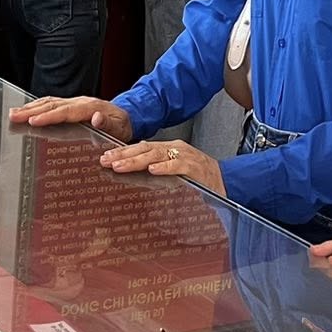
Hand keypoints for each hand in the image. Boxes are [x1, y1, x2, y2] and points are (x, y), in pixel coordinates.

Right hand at [10, 96, 131, 141]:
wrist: (128, 116)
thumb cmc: (123, 125)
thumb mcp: (121, 128)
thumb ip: (108, 124)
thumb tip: (96, 117)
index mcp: (90, 108)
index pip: (65, 112)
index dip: (48, 117)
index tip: (33, 121)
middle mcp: (80, 102)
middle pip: (52, 105)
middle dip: (31, 110)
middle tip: (14, 116)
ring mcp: (75, 102)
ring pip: (49, 102)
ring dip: (31, 107)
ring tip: (14, 113)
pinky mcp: (72, 104)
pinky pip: (52, 103)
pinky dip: (38, 106)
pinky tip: (28, 110)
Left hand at [99, 136, 223, 195]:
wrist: (228, 183)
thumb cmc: (199, 180)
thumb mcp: (173, 173)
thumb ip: (155, 172)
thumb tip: (132, 174)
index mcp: (169, 149)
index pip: (141, 147)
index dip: (123, 152)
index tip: (104, 157)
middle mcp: (175, 149)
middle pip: (145, 149)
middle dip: (123, 155)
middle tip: (105, 160)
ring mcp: (186, 157)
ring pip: (157, 155)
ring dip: (137, 160)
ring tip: (120, 165)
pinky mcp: (196, 168)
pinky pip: (178, 166)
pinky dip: (165, 167)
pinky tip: (152, 170)